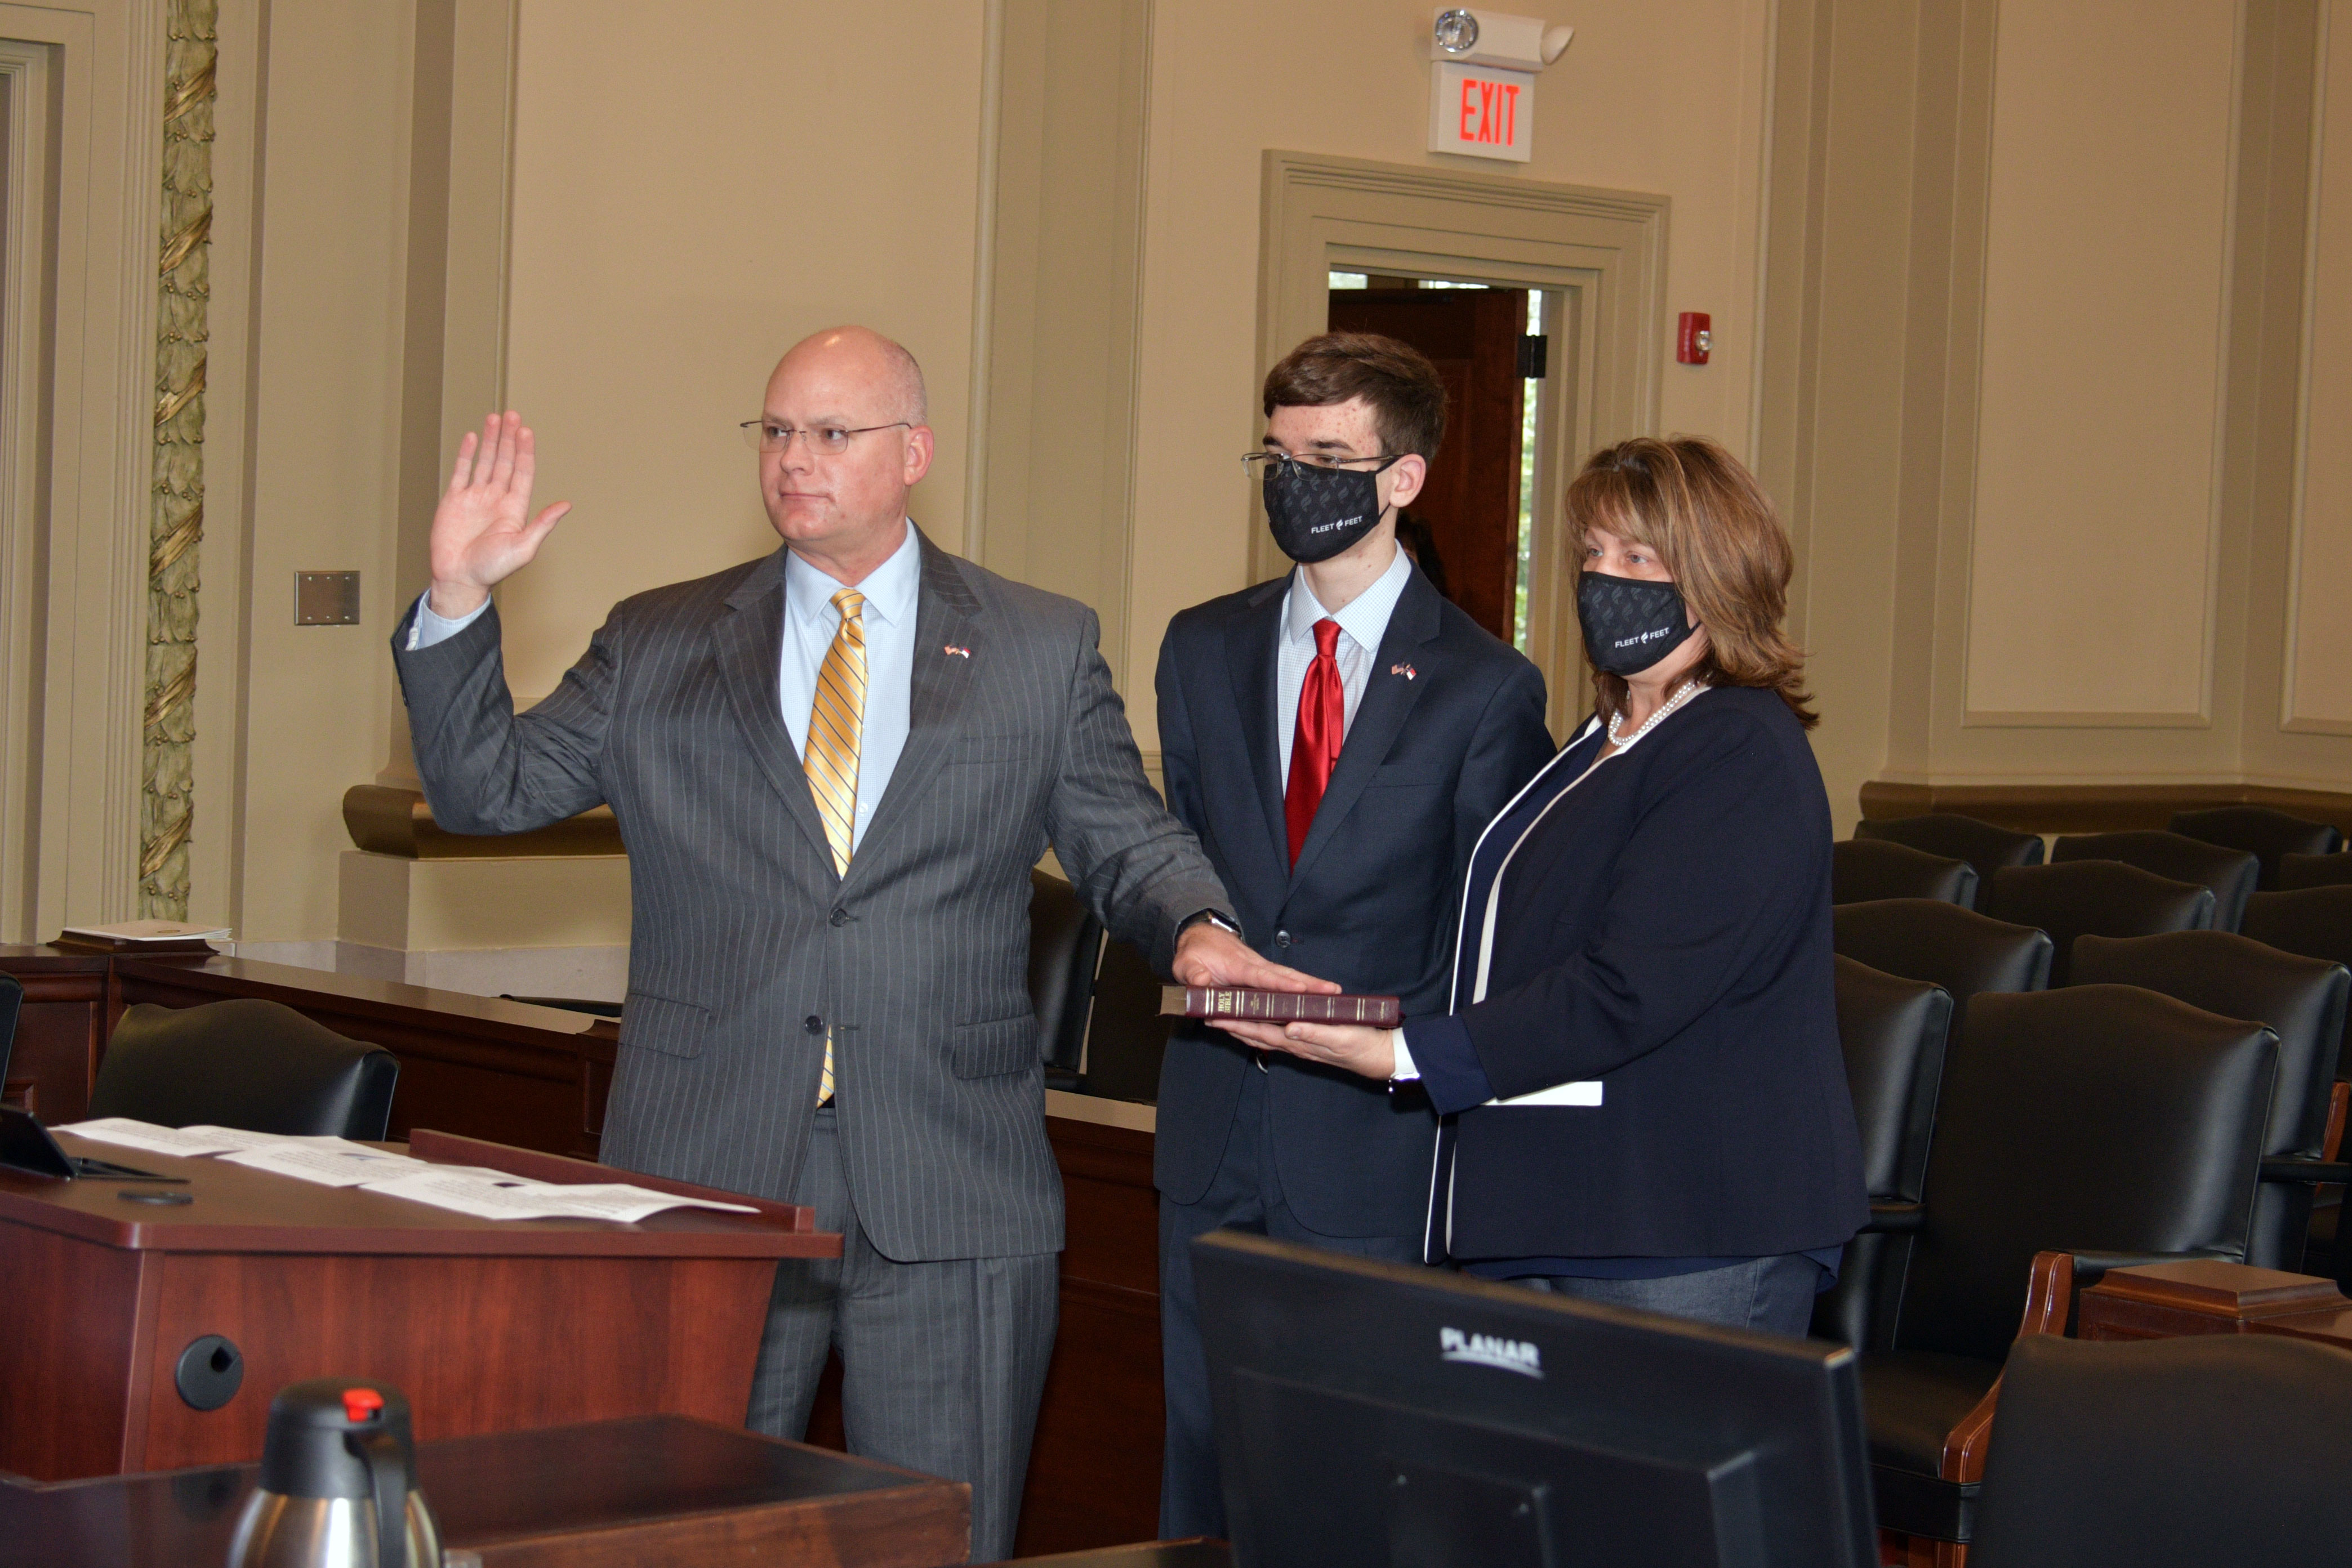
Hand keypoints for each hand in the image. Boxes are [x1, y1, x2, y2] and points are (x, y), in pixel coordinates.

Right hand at [427, 411, 572, 617]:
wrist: (458, 579)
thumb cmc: (491, 569)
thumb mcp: (523, 547)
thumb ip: (543, 524)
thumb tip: (566, 505)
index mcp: (514, 509)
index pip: (522, 472)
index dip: (524, 451)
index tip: (526, 431)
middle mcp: (496, 499)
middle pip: (504, 461)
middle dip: (508, 438)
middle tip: (512, 415)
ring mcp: (475, 498)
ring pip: (484, 462)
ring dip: (490, 440)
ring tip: (494, 418)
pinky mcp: (454, 501)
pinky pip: (461, 472)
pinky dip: (467, 454)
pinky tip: (472, 437)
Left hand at [1171, 922, 1338, 994]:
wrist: (1200, 936)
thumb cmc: (1194, 953)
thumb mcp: (1185, 965)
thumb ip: (1193, 975)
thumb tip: (1202, 982)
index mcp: (1238, 966)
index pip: (1263, 976)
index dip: (1281, 984)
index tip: (1301, 990)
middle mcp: (1255, 966)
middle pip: (1286, 976)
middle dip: (1310, 984)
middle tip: (1333, 991)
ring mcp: (1260, 969)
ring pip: (1289, 977)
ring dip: (1311, 985)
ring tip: (1333, 994)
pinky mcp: (1262, 973)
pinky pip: (1283, 981)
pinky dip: (1301, 987)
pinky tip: (1315, 998)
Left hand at [1216, 1019, 1395, 1079]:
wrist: (1383, 1057)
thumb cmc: (1364, 1046)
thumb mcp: (1341, 1038)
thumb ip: (1315, 1033)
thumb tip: (1289, 1028)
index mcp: (1299, 1041)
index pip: (1260, 1031)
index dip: (1237, 1024)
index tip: (1215, 1016)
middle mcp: (1296, 1044)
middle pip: (1256, 1034)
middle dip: (1232, 1026)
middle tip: (1209, 1016)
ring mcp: (1302, 1044)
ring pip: (1265, 1035)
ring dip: (1244, 1028)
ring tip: (1226, 1020)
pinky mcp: (1310, 1041)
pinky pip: (1279, 1035)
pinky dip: (1264, 1028)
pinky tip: (1261, 1024)